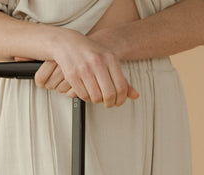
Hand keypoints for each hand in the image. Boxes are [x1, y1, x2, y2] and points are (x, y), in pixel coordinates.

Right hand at [21, 32, 138, 106]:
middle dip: (110, 103)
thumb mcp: (109, 61)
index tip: (118, 102)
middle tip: (108, 103)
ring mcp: (84, 69)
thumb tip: (136, 96)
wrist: (67, 43)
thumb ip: (122, 79)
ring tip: (97, 95)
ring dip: (97, 100)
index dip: (121, 99)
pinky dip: (86, 97)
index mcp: (110, 58)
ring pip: (96, 97)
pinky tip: (87, 91)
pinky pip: (83, 96)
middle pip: (109, 94)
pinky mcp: (72, 75)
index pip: (121, 87)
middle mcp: (97, 62)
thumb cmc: (91, 53)